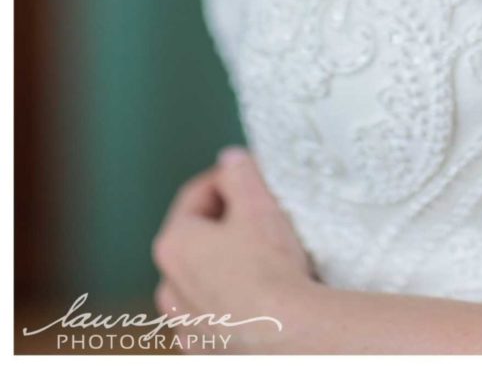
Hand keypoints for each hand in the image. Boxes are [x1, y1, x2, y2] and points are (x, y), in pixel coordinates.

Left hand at [151, 149, 320, 352]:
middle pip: (196, 240)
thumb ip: (239, 174)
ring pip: (201, 281)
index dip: (227, 178)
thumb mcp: (259, 205)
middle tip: (264, 215)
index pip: (195, 196)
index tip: (254, 174)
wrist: (285, 333)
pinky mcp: (205, 349)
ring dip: (225, 265)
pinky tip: (259, 298)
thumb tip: (230, 159)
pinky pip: (213, 316)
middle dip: (226, 223)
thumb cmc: (269, 266)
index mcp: (174, 244)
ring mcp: (185, 323)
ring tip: (264, 259)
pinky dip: (230, 303)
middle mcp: (168, 285)